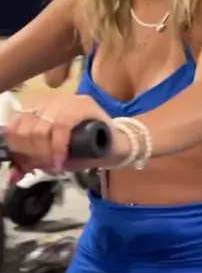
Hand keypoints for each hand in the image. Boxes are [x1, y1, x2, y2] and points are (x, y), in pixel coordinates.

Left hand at [3, 93, 128, 179]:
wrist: (116, 147)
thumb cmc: (84, 150)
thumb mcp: (55, 155)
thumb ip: (35, 160)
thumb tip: (15, 173)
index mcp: (40, 107)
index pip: (17, 123)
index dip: (17, 146)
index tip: (23, 164)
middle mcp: (53, 99)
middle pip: (27, 126)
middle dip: (31, 152)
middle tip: (41, 166)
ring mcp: (69, 100)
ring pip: (42, 127)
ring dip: (44, 152)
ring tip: (52, 164)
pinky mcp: (84, 105)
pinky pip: (61, 127)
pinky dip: (58, 148)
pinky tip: (61, 161)